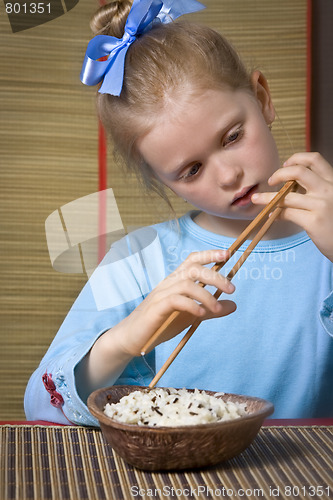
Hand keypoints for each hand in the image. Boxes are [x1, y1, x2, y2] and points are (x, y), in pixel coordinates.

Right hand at [82, 249, 235, 391]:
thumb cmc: (161, 323)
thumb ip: (211, 309)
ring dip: (206, 295)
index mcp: (176, 280)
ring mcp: (161, 294)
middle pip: (193, 269)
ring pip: (186, 284)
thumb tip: (233, 305)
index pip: (192, 260)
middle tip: (232, 289)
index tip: (228, 254)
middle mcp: (168, 283)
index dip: (209, 254)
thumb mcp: (191, 315)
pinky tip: (201, 314)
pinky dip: (191, 305)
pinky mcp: (156, 308)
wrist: (133, 338)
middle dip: (215, 276)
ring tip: (216, 308)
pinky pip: (175, 300)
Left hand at [251, 152, 332, 260]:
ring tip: (256, 199)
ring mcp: (322, 205)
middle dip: (279, 174)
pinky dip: (276, 214)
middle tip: (271, 181)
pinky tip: (272, 216)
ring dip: (267, 197)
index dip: (296, 158)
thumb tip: (289, 182)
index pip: (314, 159)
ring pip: (286, 196)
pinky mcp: (314, 221)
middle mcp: (329, 189)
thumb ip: (317, 188)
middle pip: (298, 172)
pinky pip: (287, 213)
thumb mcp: (331, 198)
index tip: (285, 165)